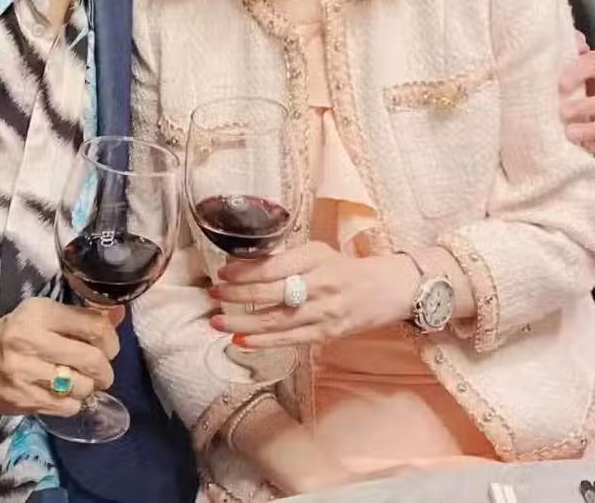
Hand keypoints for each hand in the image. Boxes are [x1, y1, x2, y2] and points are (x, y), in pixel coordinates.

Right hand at [0, 297, 123, 416]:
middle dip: (105, 369)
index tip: (109, 347)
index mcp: (39, 313)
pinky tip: (63, 394)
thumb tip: (119, 316)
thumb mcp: (38, 315)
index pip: (94, 326)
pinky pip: (68, 406)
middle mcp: (33, 340)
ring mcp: (27, 373)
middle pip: (93, 359)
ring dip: (89, 388)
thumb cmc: (8, 335)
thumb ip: (78, 317)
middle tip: (101, 371)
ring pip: (83, 386)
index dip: (111, 340)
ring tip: (79, 382)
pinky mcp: (24, 400)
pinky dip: (73, 403)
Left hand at [207, 242, 413, 348]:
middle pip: (271, 293)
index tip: (222, 272)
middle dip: (237, 295)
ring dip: (242, 324)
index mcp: (315, 257)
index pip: (273, 266)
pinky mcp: (325, 334)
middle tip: (213, 294)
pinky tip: (241, 342)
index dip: (244, 271)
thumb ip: (285, 258)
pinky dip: (263, 342)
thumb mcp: (316, 252)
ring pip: (276, 321)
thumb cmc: (341, 267)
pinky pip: (289, 340)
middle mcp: (319, 285)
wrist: (382, 291)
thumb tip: (242, 266)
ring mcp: (323, 312)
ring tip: (217, 322)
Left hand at [560, 31, 594, 154]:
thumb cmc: (561, 71)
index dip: (583, 72)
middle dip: (588, 106)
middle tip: (563, 112)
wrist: (557, 94)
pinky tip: (584, 145)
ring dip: (594, 129)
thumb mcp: (560, 56)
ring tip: (570, 133)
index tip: (561, 83)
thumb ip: (567, 46)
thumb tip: (578, 42)